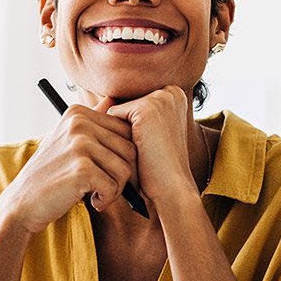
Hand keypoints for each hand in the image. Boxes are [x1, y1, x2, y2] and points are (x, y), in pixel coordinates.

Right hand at [0, 98, 137, 234]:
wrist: (23, 202)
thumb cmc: (50, 174)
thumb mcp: (67, 139)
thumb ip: (92, 121)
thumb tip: (113, 98)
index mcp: (78, 113)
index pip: (126, 131)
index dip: (123, 156)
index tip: (105, 169)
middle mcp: (79, 123)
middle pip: (130, 149)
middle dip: (122, 173)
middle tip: (103, 185)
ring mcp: (80, 144)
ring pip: (125, 169)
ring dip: (115, 188)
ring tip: (96, 193)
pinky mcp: (82, 169)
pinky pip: (113, 186)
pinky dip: (106, 199)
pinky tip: (92, 201)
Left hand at [107, 86, 198, 207]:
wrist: (171, 188)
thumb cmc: (157, 166)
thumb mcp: (146, 134)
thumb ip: (130, 114)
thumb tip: (104, 98)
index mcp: (175, 96)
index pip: (135, 102)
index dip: (131, 126)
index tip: (146, 144)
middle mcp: (170, 92)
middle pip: (126, 104)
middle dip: (125, 127)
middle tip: (144, 149)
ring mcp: (160, 98)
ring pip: (118, 110)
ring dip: (119, 132)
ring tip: (140, 149)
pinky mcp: (146, 108)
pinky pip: (112, 114)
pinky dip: (115, 135)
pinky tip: (136, 148)